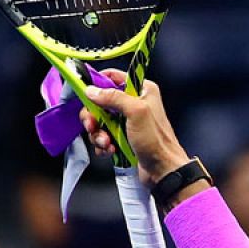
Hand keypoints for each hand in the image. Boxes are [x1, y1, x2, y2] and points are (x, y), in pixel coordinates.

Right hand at [80, 70, 189, 185]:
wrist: (162, 170)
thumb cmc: (155, 140)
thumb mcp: (136, 112)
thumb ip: (114, 97)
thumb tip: (91, 90)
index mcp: (142, 91)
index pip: (114, 77)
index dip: (97, 84)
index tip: (86, 94)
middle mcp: (134, 103)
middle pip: (101, 102)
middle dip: (94, 116)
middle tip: (93, 126)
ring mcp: (127, 121)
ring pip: (100, 121)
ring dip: (98, 133)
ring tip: (107, 143)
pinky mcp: (122, 137)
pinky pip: (103, 135)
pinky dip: (103, 144)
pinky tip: (110, 150)